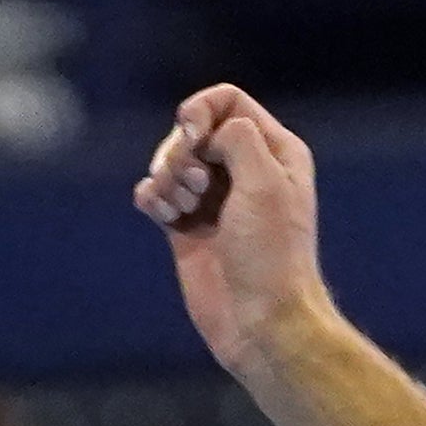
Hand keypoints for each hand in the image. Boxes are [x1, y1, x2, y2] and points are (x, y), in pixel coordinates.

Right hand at [138, 84, 330, 380]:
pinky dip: (151, 197)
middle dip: (180, 150)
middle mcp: (244, 170)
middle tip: (194, 187)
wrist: (261, 323)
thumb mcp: (265, 182)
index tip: (190, 136)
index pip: (227, 102)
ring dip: (166, 177)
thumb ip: (236, 137)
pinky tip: (160, 213)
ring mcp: (214, 201)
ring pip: (171, 161)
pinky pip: (156, 195)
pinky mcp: (187, 230)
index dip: (200, 110)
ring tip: (182, 209)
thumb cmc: (271, 256)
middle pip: (193, 129)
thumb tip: (205, 132)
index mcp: (275, 152)